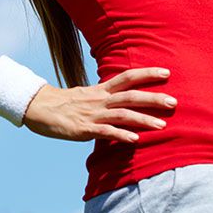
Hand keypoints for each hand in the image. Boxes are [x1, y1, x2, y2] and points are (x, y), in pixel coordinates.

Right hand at [22, 67, 176, 142]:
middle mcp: (100, 99)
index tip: (167, 72)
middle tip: (174, 102)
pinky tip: (135, 141)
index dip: (147, 74)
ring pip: (122, 114)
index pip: (127, 77)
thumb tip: (125, 101)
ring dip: (143, 119)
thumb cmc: (66, 104)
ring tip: (162, 126)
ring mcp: (93, 114)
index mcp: (102, 90)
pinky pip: (105, 132)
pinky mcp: (84, 129)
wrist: (39, 108)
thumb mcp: (89, 96)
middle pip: (131, 95)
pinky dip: (121, 135)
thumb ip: (107, 98)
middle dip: (153, 98)